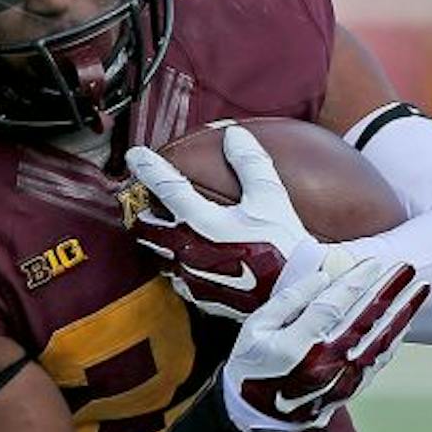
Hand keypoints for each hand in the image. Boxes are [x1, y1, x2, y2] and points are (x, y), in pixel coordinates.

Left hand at [124, 125, 345, 319]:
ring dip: (159, 238)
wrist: (296, 292)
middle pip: (148, 226)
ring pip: (159, 253)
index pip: (165, 187)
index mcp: (201, 221)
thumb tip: (235, 136)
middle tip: (148, 199)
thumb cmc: (284, 244)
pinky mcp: (200, 296)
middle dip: (145, 211)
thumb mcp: (271, 197)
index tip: (135, 156)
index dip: (148, 168)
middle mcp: (188, 248)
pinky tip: (190, 258)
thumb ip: (250, 163)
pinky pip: (177, 277)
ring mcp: (191, 275)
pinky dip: (178, 263)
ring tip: (166, 227)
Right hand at [220, 257, 427, 431]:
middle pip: (365, 319)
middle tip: (408, 267)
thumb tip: (322, 277)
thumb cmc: (252, 366)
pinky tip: (406, 319)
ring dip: (403, 312)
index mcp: (298, 345)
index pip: (335, 305)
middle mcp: (325, 362)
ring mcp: (342, 378)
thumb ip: (287, 301)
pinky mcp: (351, 388)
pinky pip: (379, 359)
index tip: (375, 261)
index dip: (357, 282)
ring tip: (420, 289)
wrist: (258, 418)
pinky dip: (396, 338)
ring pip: (380, 340)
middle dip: (389, 290)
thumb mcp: (255, 329)